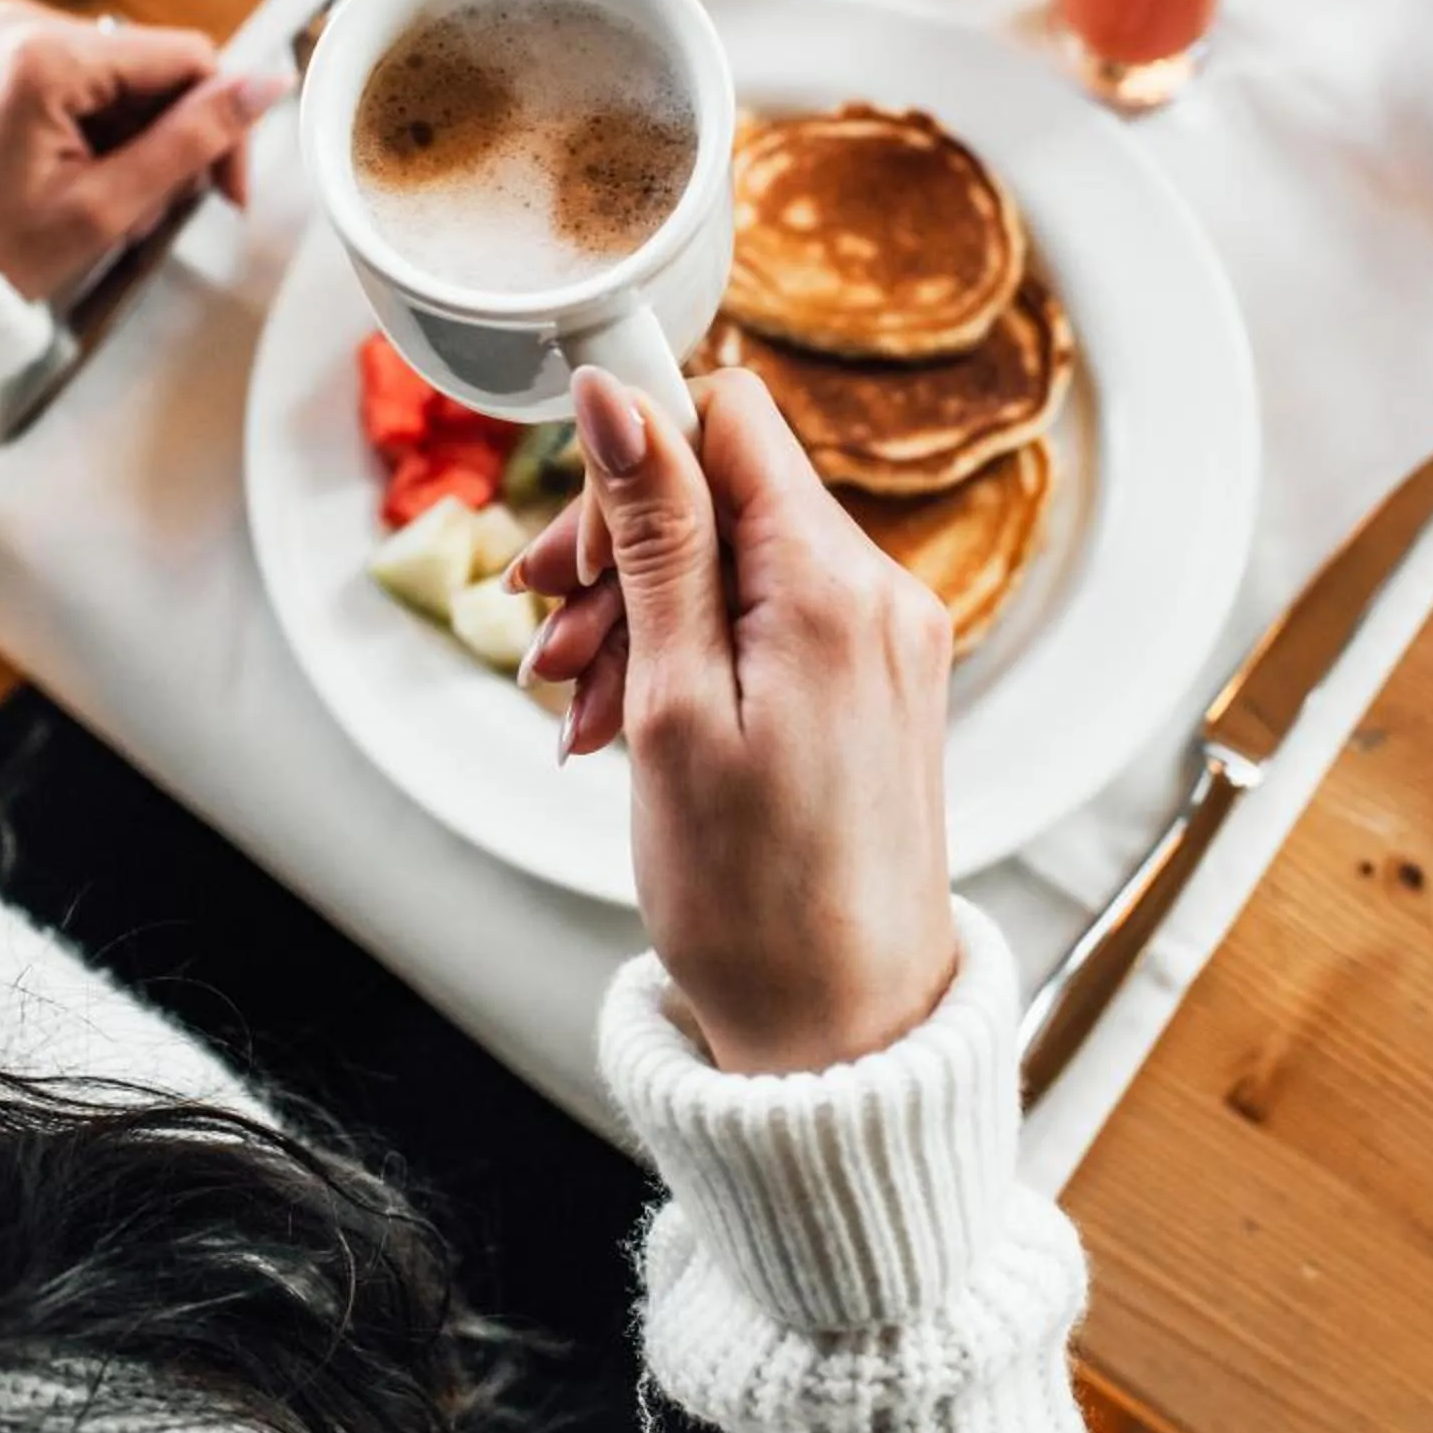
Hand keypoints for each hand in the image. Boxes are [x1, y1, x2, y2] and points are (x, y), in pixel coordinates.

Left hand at [0, 0, 282, 299]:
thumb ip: (193, 140)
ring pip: (129, 74)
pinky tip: (91, 175)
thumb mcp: (107, 206)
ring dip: (141, 139)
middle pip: (157, 65)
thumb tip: (268, 84)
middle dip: (173, 138)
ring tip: (116, 203)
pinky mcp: (6, 48)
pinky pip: (91, 76)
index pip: (186, 57)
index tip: (225, 190)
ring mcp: (10, 31)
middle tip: (156, 209)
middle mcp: (24, 23)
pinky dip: (106, 127)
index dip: (223, 120)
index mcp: (45, 55)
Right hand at [516, 367, 957, 1076]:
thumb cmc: (751, 898)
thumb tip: (618, 396)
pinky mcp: (875, 686)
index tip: (567, 551)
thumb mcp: (672, 703)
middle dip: (619, 556)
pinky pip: (768, 622)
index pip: (727, 414)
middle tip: (548, 649)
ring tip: (581, 716)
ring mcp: (884, 642)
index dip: (631, 457)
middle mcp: (878, 593)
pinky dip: (690, 657)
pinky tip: (632, 729)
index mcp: (831, 583)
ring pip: (735, 560)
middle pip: (724, 490)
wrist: (842, 1036)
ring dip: (640, 618)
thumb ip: (654, 537)